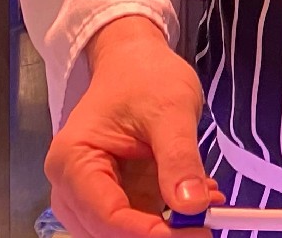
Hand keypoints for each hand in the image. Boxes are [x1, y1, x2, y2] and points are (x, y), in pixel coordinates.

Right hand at [45, 15, 222, 236]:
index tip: (191, 231)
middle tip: (207, 225)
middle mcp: (72, 186)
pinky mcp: (113, 196)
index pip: (105, 214)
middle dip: (159, 233)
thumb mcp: (170, 110)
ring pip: (124, 232)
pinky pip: (138, 220)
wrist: (136, 61)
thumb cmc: (145, 76)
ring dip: (167, 227)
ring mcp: (91, 194)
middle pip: (110, 232)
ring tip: (208, 205)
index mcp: (73, 160)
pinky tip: (200, 198)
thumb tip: (193, 205)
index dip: (146, 232)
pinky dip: (169, 217)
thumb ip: (179, 157)